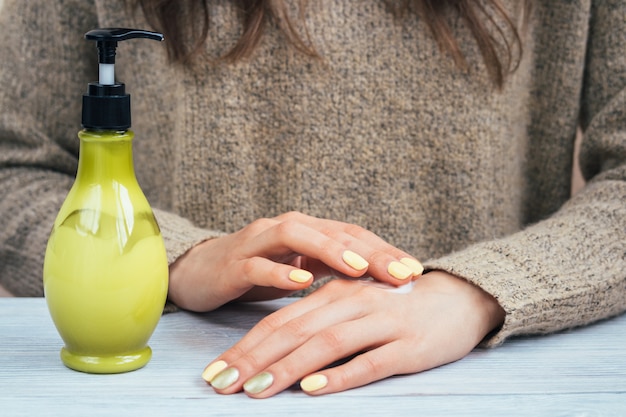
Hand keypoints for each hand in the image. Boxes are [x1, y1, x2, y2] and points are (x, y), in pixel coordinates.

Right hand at [168, 211, 423, 310]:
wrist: (197, 271)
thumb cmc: (254, 271)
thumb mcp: (298, 269)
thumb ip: (329, 268)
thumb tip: (375, 279)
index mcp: (306, 231)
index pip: (352, 235)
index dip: (384, 250)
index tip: (415, 271)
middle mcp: (285, 228)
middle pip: (333, 231)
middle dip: (370, 252)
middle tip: (402, 273)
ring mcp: (258, 242)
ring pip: (297, 237)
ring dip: (330, 251)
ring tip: (360, 269)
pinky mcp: (233, 263)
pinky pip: (258, 264)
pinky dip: (281, 272)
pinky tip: (302, 282)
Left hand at [202, 271, 505, 397]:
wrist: (459, 298)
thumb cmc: (399, 305)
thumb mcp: (356, 305)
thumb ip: (322, 321)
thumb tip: (280, 352)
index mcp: (336, 293)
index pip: (282, 320)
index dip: (246, 346)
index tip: (216, 372)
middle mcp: (353, 302)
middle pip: (294, 330)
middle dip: (253, 359)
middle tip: (220, 385)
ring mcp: (381, 322)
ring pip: (326, 343)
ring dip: (287, 367)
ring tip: (255, 390)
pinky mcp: (408, 345)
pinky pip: (370, 361)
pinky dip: (341, 374)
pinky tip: (314, 388)